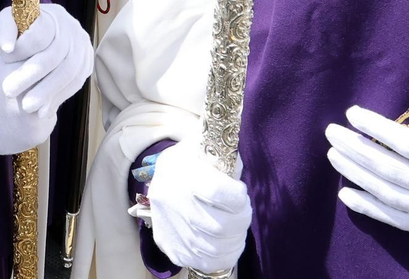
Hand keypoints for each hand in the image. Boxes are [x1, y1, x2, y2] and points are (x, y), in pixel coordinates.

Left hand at [0, 5, 91, 155]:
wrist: (45, 33)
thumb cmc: (23, 27)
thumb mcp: (9, 20)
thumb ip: (4, 29)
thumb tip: (7, 48)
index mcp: (54, 15)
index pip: (41, 32)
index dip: (22, 47)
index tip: (3, 58)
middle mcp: (73, 30)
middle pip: (55, 55)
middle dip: (30, 75)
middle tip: (8, 90)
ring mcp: (83, 48)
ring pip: (68, 73)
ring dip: (46, 92)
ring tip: (25, 106)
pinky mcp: (87, 65)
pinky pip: (76, 84)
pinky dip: (58, 98)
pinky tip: (42, 111)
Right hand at [143, 141, 251, 273]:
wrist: (165, 174)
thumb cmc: (194, 159)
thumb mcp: (207, 147)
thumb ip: (226, 161)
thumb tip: (238, 178)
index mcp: (179, 170)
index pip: (217, 193)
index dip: (238, 197)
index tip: (240, 191)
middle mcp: (169, 200)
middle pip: (219, 227)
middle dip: (242, 221)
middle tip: (243, 212)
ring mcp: (168, 226)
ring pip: (214, 249)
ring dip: (235, 241)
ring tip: (237, 229)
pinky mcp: (168, 244)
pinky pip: (203, 262)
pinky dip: (223, 257)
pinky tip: (228, 244)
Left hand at [326, 69, 408, 278]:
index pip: (402, 143)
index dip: (374, 127)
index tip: (353, 112)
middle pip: (383, 167)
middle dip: (353, 148)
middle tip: (330, 132)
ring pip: (381, 192)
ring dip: (354, 173)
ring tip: (332, 155)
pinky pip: (391, 219)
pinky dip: (366, 207)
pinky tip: (346, 195)